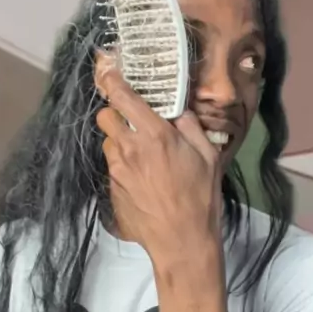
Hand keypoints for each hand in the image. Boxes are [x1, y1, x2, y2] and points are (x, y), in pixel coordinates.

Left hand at [95, 62, 222, 269]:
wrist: (181, 241)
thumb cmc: (201, 198)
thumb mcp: (208, 156)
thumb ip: (191, 127)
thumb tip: (179, 111)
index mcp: (154, 135)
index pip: (123, 97)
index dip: (112, 79)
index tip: (109, 69)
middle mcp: (129, 148)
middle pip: (105, 116)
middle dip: (116, 113)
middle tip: (134, 122)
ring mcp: (117, 170)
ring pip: (107, 141)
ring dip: (119, 141)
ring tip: (141, 155)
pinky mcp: (112, 188)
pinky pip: (112, 165)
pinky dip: (122, 164)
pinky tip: (141, 178)